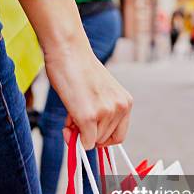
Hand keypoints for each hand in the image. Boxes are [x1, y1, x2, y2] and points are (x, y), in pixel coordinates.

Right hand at [18, 0, 132, 149]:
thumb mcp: (99, 94)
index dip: (101, 137)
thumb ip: (99, 114)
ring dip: (78, 132)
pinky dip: (73, 138)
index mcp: (125, 102)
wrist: (68, 51)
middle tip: (74, 118)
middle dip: (88, 134)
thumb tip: (86, 139)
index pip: (118, 136)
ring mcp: (106, 113)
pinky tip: (67, 121)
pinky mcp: (90, 117)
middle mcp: (121, 108)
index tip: (88, 131)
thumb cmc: (78, 69)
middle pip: (105, 140)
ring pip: (93, 142)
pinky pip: (84, 142)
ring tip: (71, 111)